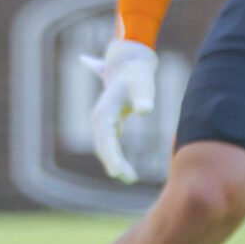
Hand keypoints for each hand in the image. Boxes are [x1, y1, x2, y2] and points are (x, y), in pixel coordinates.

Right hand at [87, 37, 158, 183]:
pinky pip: (110, 145)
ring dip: (115, 162)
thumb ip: (144, 97)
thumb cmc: (137, 75)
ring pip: (106, 147)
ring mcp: (103, 122)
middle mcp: (99, 120)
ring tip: (130, 178)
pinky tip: (125, 168)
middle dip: (114, 164)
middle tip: (130, 179)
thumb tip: (145, 111)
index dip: (111, 156)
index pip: (105, 140)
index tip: (118, 173)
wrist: (129, 64)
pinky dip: (116, 156)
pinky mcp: (110, 123)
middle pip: (104, 147)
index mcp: (103, 113)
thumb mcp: (142, 84)